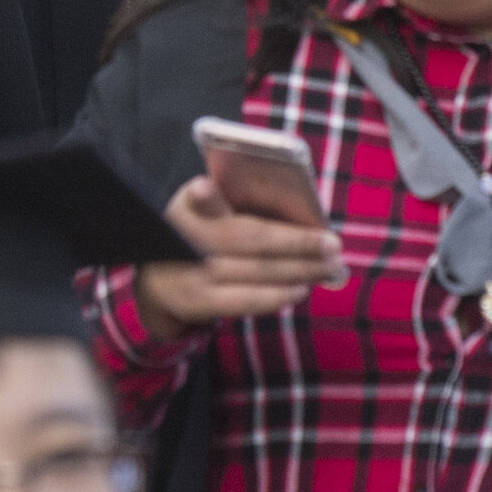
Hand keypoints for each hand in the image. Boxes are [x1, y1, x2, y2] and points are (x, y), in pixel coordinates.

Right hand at [135, 173, 345, 339]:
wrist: (158, 280)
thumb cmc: (196, 232)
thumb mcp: (202, 207)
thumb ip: (230, 199)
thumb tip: (288, 199)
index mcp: (189, 205)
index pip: (196, 196)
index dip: (201, 194)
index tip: (203, 188)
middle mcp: (187, 239)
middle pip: (249, 238)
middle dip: (297, 242)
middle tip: (333, 244)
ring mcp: (191, 274)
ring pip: (256, 271)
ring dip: (299, 270)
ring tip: (330, 267)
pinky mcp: (198, 303)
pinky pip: (246, 301)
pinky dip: (278, 296)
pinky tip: (301, 289)